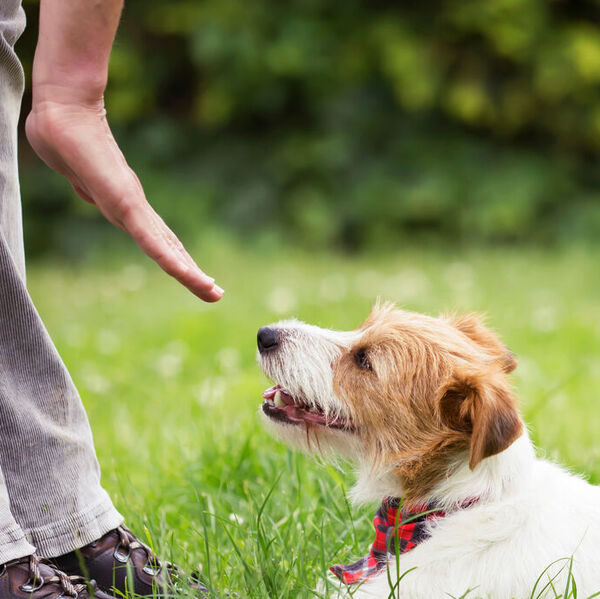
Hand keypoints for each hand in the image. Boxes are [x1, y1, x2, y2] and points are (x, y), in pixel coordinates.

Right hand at [25, 96, 222, 301]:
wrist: (62, 107)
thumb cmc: (64, 136)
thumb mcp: (78, 174)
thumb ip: (88, 185)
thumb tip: (89, 190)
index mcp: (127, 207)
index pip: (157, 240)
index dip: (175, 260)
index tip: (192, 277)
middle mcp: (135, 209)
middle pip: (169, 249)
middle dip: (192, 274)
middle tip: (216, 294)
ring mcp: (132, 206)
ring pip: (166, 249)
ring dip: (189, 273)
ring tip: (213, 292)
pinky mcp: (125, 201)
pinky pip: (149, 238)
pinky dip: (168, 258)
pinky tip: (185, 273)